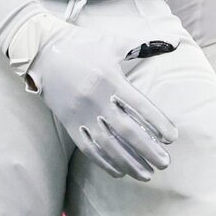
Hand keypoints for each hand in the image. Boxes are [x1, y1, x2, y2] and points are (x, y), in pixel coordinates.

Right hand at [10, 16, 174, 180]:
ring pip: (107, 144)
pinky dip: (103, 161)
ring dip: (128, 162)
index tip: (171, 137)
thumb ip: (144, 44)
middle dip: (147, 149)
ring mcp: (80, 113)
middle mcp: (95, 99)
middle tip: (164, 162)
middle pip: (126, 131)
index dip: (157, 123)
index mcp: (109, 79)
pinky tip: (118, 171)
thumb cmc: (82, 45)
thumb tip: (174, 42)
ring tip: (146, 174)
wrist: (41, 51)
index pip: (139, 106)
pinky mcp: (68, 122)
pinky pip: (87, 147)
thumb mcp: (114, 42)